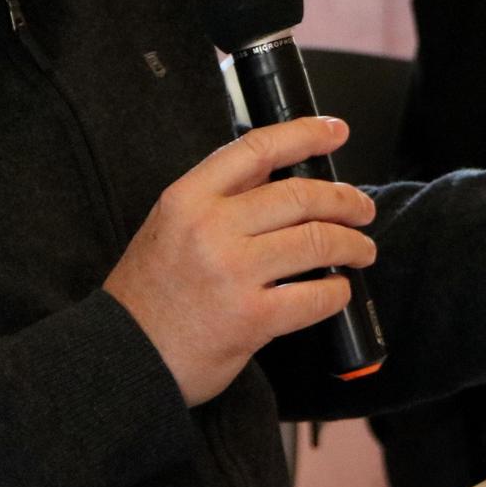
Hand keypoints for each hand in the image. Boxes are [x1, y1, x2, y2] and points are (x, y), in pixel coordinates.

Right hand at [105, 117, 375, 405]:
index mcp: (188, 197)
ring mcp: (232, 272)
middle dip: (344, 199)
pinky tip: (338, 290)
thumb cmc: (149, 292)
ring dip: (352, 244)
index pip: (257, 148)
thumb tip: (283, 171)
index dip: (305, 134)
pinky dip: (337, 291)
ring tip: (362, 250)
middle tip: (362, 208)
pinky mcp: (251, 318)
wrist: (123, 355)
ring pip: (317, 241)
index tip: (335, 131)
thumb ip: (220, 196)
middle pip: (300, 195)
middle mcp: (211, 228)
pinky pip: (315, 296)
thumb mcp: (170, 225)